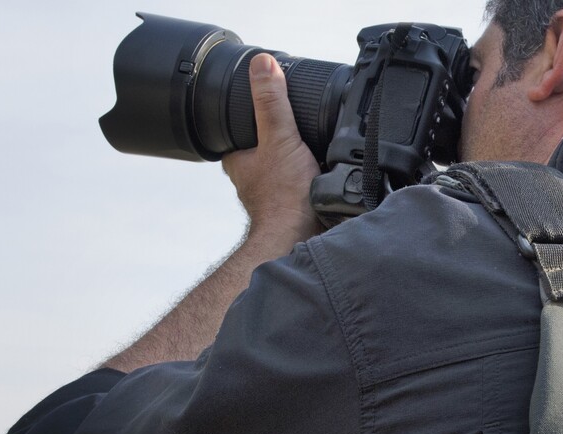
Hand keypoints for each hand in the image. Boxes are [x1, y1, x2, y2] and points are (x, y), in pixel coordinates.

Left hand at [222, 53, 321, 241]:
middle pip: (264, 143)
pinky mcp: (293, 204)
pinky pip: (301, 180)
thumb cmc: (284, 199)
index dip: (255, 111)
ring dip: (299, 156)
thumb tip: (263, 64)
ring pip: (283, 163)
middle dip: (282, 134)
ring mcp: (272, 192)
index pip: (239, 125)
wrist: (301, 240)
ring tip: (316, 147)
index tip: (272, 100)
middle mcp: (251, 176)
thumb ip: (272, 103)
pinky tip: (324, 170)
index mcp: (237, 159)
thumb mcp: (279, 138)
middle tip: (300, 122)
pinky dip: (312, 173)